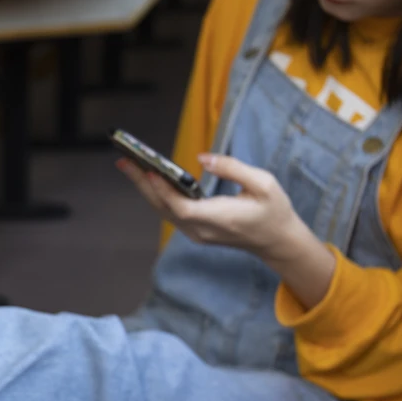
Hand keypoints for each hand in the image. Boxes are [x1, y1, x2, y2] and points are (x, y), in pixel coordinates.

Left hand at [117, 153, 302, 260]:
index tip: (151, 171)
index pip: (183, 208)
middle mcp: (202, 230)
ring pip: (163, 210)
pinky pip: (170, 212)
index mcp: (220, 219)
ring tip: (129, 165)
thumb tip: (203, 158)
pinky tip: (148, 178)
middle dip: (143, 183)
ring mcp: (196, 233)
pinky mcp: (195, 231)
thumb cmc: (274, 210)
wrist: (277, 241)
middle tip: (124, 161)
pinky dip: (157, 194)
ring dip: (145, 188)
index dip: (165, 191)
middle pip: (164, 208)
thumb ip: (233, 169)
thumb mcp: (264, 184)